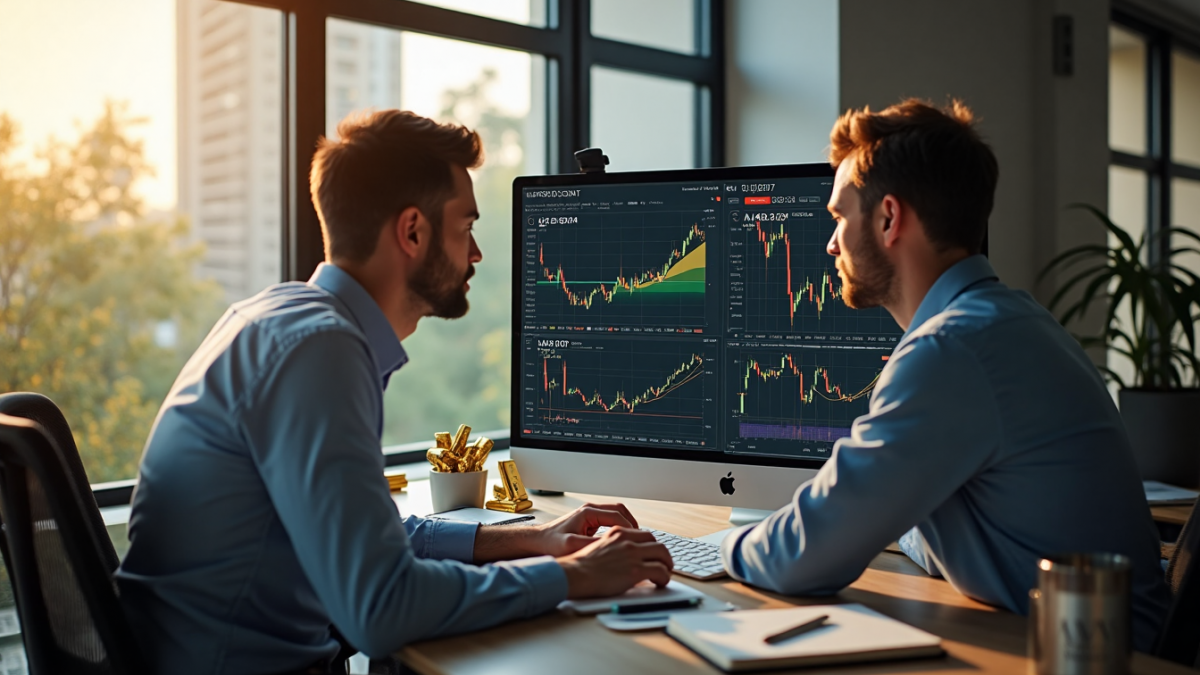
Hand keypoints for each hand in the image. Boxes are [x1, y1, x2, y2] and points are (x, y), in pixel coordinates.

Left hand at [534, 502, 638, 556]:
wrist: (537, 542)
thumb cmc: (550, 543)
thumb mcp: (571, 546)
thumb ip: (591, 544)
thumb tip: (610, 546)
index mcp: (587, 513)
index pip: (617, 515)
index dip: (629, 527)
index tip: (635, 540)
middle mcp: (590, 511)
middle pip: (620, 510)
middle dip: (631, 523)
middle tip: (639, 538)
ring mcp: (590, 515)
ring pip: (616, 514)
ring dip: (626, 525)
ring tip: (633, 540)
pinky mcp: (588, 522)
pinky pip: (609, 521)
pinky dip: (618, 529)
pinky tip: (621, 541)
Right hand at [557, 527, 672, 598]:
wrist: (575, 574)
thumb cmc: (582, 566)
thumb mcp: (598, 547)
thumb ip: (614, 548)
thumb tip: (626, 558)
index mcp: (618, 533)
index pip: (644, 534)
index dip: (652, 545)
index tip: (654, 554)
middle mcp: (627, 541)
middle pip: (657, 543)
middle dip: (664, 554)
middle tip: (665, 564)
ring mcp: (633, 555)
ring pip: (663, 555)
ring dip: (667, 565)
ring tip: (665, 574)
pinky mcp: (636, 571)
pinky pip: (661, 571)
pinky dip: (664, 577)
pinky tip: (660, 583)